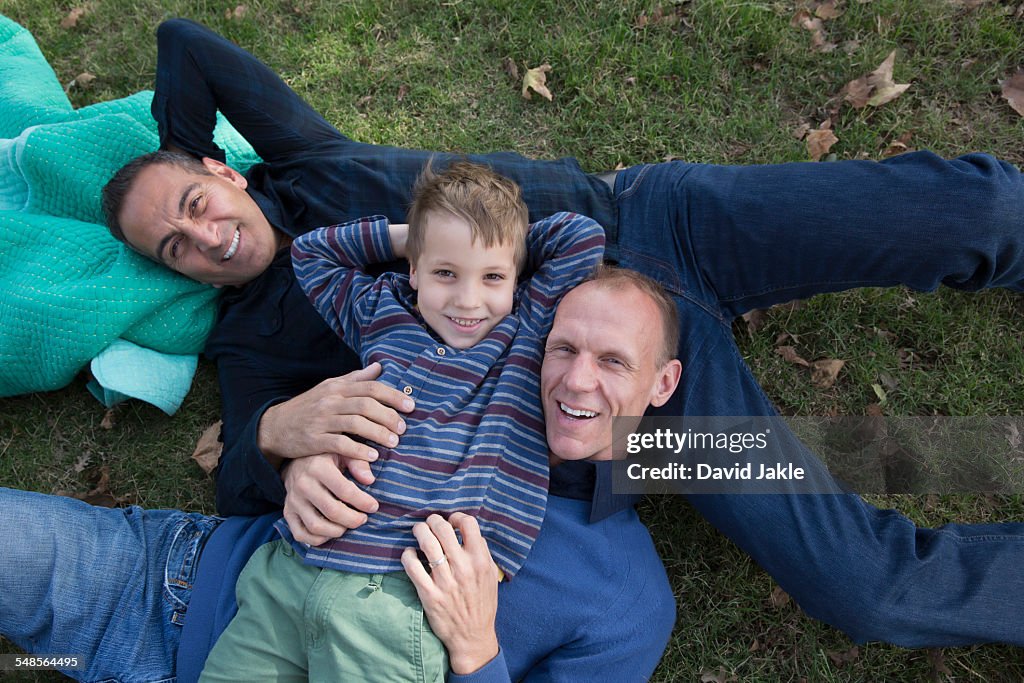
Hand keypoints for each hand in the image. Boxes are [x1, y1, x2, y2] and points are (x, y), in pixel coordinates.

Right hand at [257, 362, 412, 467]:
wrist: (275, 426)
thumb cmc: (308, 406)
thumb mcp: (329, 388)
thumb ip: (355, 379)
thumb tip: (379, 367)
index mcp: (337, 387)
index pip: (370, 387)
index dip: (393, 395)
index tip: (411, 406)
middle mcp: (330, 401)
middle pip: (366, 404)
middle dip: (389, 416)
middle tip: (403, 428)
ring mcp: (322, 420)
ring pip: (355, 423)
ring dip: (378, 433)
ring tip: (394, 442)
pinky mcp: (314, 440)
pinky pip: (340, 443)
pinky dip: (358, 450)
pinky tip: (372, 456)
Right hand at [282, 452, 378, 544]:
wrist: (296, 462)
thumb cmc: (326, 458)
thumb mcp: (343, 452)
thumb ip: (359, 463)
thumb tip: (369, 480)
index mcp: (318, 467)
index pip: (344, 490)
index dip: (362, 502)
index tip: (373, 507)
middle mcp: (302, 485)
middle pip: (332, 511)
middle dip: (353, 520)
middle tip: (363, 519)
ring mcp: (293, 501)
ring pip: (316, 526)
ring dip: (337, 531)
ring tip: (348, 526)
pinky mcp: (288, 513)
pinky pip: (301, 535)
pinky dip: (318, 540)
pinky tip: (331, 532)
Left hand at [401, 513, 499, 674]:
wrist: (472, 636)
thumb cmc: (482, 604)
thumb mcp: (490, 576)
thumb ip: (482, 553)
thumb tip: (470, 532)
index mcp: (480, 561)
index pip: (468, 524)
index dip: (457, 517)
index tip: (452, 520)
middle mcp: (463, 568)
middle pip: (443, 529)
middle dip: (433, 520)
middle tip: (429, 523)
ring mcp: (445, 581)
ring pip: (426, 543)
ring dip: (419, 531)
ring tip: (418, 531)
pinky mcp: (429, 594)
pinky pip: (412, 566)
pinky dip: (408, 555)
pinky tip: (410, 554)